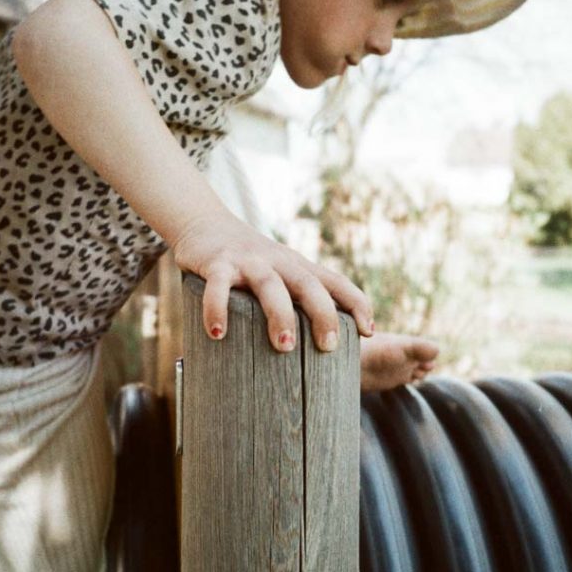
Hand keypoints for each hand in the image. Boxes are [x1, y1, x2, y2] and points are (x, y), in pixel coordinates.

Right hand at [169, 210, 374, 352]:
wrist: (204, 222)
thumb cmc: (248, 262)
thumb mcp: (279, 274)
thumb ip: (297, 301)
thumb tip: (321, 349)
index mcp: (297, 266)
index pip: (335, 282)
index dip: (356, 303)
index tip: (368, 332)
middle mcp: (278, 261)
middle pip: (308, 284)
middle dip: (323, 314)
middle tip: (328, 347)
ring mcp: (248, 261)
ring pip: (270, 285)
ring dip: (280, 315)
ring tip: (284, 347)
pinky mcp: (217, 263)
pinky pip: (219, 287)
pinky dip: (217, 309)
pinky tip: (217, 334)